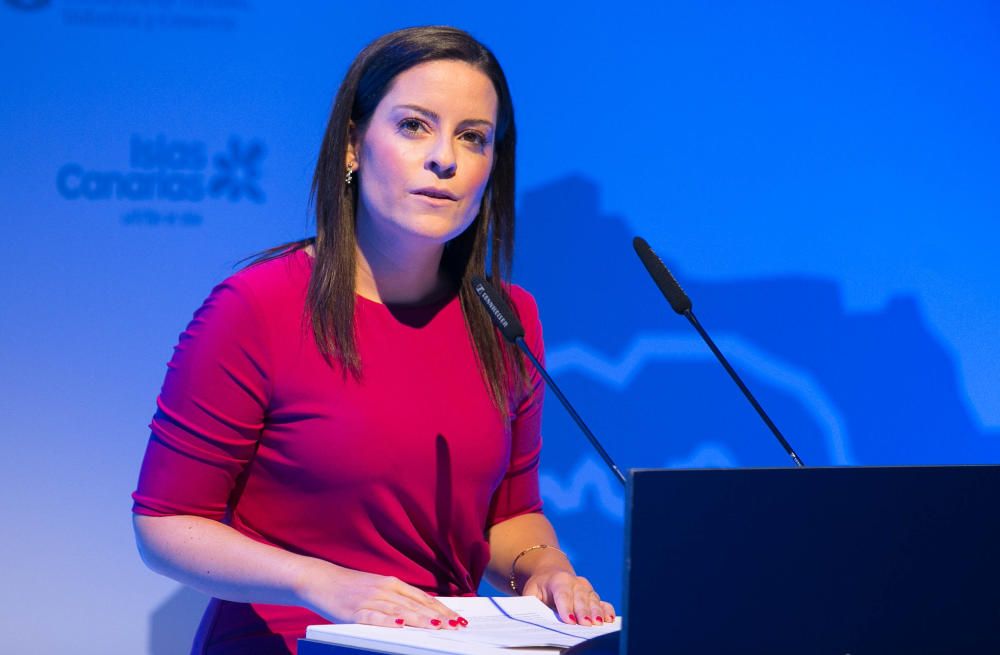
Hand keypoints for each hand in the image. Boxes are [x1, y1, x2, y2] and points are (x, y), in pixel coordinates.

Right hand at [297, 561, 466, 629]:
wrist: (320, 580)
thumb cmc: (350, 587)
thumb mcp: (378, 588)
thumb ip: (398, 598)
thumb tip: (421, 610)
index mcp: (392, 583)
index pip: (422, 598)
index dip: (441, 609)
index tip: (457, 619)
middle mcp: (384, 589)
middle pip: (415, 605)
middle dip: (437, 617)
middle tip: (455, 626)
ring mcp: (369, 599)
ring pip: (399, 610)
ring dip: (419, 619)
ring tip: (437, 626)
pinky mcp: (353, 610)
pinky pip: (373, 616)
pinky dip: (386, 620)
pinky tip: (399, 625)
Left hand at [522, 570, 615, 625]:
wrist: (552, 572)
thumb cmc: (540, 585)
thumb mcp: (531, 591)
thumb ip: (531, 601)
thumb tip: (530, 614)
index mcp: (559, 580)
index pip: (563, 594)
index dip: (566, 608)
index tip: (569, 620)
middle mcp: (575, 583)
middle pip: (580, 598)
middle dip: (583, 611)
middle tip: (585, 624)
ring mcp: (586, 589)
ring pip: (593, 600)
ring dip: (596, 612)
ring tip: (598, 623)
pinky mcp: (593, 595)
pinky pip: (602, 602)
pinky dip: (607, 610)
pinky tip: (609, 618)